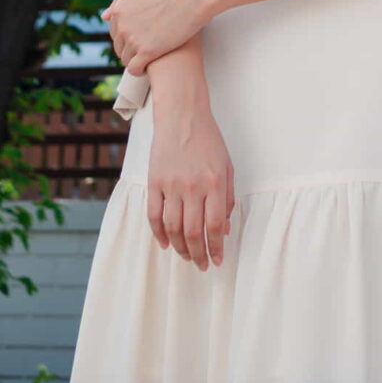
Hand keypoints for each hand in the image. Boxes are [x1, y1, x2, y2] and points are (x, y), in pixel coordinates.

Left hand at [107, 0, 210, 73]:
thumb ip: (120, 0)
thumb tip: (104, 16)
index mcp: (118, 10)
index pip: (115, 33)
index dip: (128, 37)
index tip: (143, 37)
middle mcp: (121, 25)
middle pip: (119, 47)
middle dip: (132, 49)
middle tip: (150, 47)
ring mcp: (133, 39)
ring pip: (126, 60)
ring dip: (136, 60)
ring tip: (152, 58)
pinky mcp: (147, 51)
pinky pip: (134, 69)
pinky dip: (140, 71)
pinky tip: (150, 67)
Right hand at [144, 95, 233, 269]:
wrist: (182, 116)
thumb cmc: (209, 142)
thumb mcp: (227, 167)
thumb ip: (227, 199)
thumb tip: (224, 230)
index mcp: (214, 183)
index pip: (214, 226)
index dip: (216, 248)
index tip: (218, 261)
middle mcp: (193, 187)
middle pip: (193, 232)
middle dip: (198, 254)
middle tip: (202, 266)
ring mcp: (171, 186)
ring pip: (173, 228)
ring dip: (180, 248)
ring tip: (187, 257)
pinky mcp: (154, 183)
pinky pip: (154, 215)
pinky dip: (159, 234)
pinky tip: (166, 244)